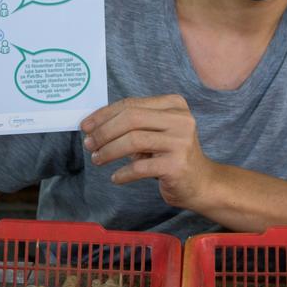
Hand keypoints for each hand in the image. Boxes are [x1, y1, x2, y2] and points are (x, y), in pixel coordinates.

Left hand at [81, 95, 217, 209]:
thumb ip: (133, 124)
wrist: (201, 183)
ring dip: (109, 151)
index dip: (104, 114)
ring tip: (97, 160)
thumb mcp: (155, 132)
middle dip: (104, 131)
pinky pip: (140, 167)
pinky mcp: (177, 165)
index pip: (131, 104)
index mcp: (174, 104)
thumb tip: (93, 125)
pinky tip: (116, 177)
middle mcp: (180, 119)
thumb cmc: (171, 155)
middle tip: (88, 145)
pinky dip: (123, 173)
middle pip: (131, 118)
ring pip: (133, 141)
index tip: (85, 126)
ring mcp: (181, 141)